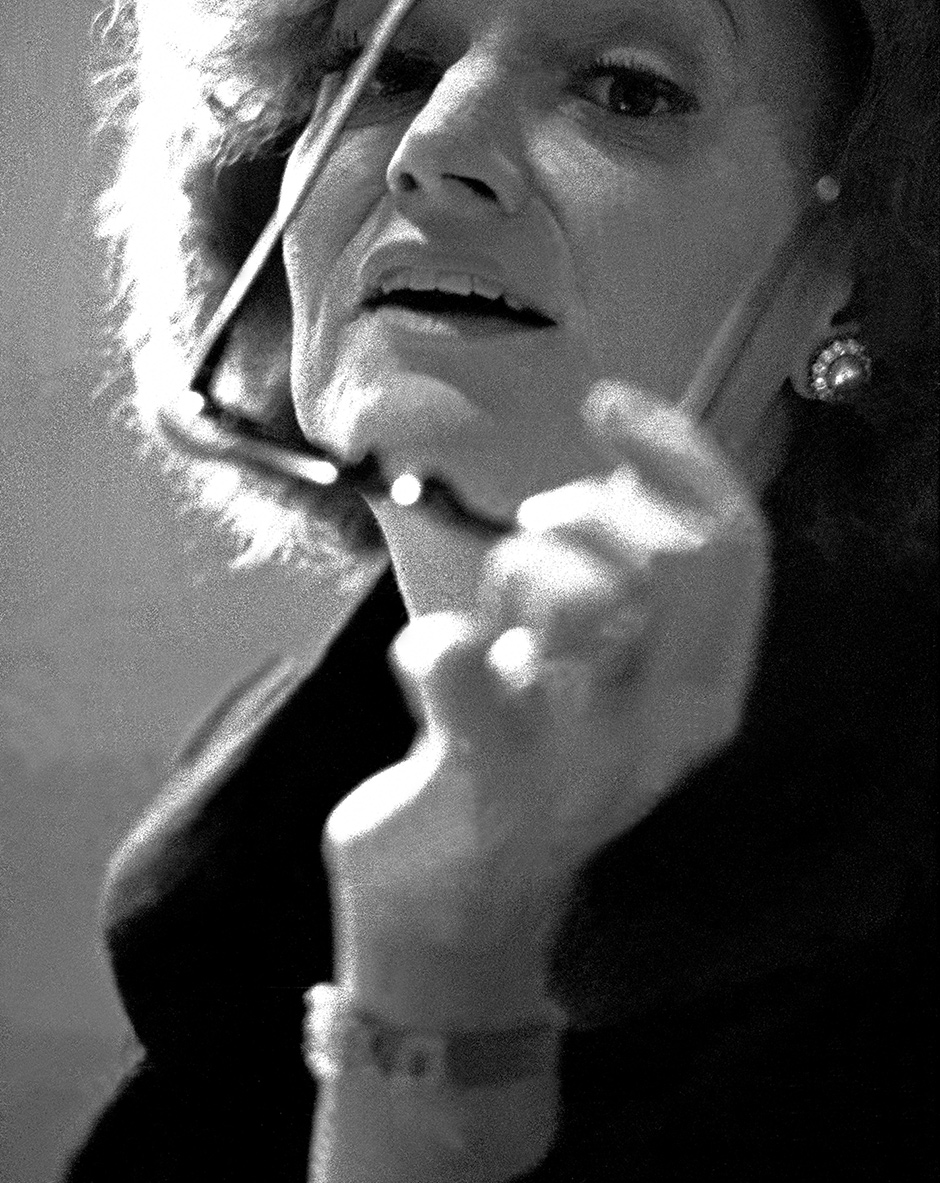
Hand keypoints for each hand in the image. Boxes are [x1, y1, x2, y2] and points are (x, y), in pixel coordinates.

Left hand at [323, 381, 767, 966]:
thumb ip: (643, 582)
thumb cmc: (536, 754)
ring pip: (579, 599)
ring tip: (497, 616)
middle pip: (665, 558)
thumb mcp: (618, 675)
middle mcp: (665, 728)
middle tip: (535, 538)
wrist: (463, 903)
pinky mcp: (489, 781)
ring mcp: (581, 758)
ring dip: (518, 572)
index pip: (733, 546)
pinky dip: (428, 643)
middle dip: (587, 514)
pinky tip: (432, 671)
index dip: (678, 455)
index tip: (609, 409)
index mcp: (709, 691)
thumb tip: (632, 462)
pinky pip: (457, 656)